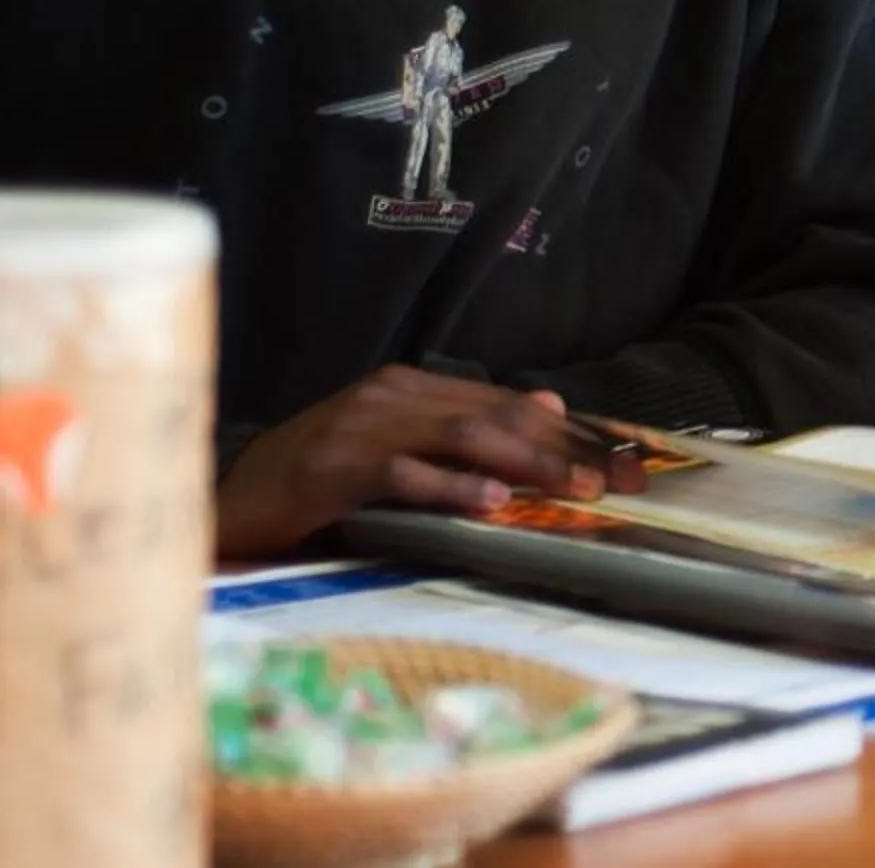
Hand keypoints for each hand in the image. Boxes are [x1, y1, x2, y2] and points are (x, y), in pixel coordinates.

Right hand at [216, 367, 645, 557]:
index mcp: (413, 387)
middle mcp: (393, 396)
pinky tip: (491, 503)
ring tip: (576, 487)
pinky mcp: (333, 467)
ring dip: (527, 464)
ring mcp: (362, 428)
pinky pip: (404, 474)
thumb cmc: (319, 480)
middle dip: (567, 449)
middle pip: (498, 418)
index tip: (628, 466)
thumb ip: (470, 425)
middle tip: (620, 481)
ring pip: (463, 438)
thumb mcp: (402, 447)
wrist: (229, 499)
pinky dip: (451, 488)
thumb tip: (552, 401)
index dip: (573, 434)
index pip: (510, 405)